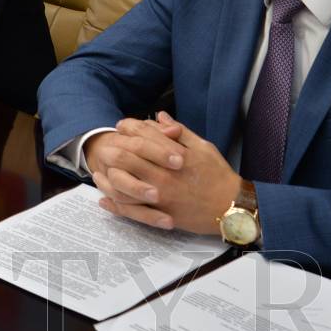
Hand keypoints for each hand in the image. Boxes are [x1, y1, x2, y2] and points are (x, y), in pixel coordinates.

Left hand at [90, 112, 240, 234]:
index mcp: (174, 155)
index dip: (129, 127)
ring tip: (99, 171)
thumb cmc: (219, 176)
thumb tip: (160, 116)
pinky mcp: (160, 214)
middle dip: (112, 148)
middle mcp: (163, 174)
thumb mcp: (203, 147)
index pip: (143, 135)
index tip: (122, 125)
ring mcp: (160, 196)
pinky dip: (115, 205)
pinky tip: (104, 200)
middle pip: (126, 157)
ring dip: (107, 176)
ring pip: (123, 184)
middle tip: (107, 145)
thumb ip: (179, 132)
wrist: (232, 207)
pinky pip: (131, 211)